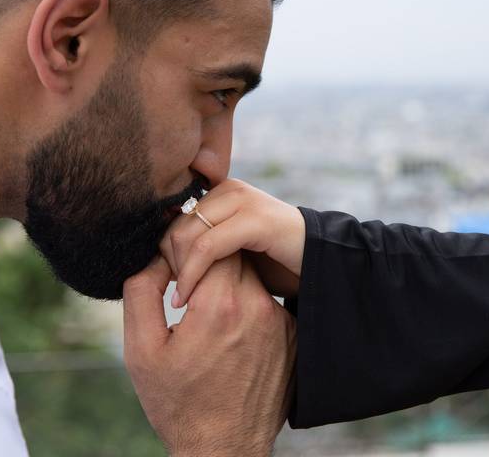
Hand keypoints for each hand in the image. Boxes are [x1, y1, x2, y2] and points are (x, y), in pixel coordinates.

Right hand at [123, 253, 295, 456]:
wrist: (223, 449)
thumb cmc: (178, 403)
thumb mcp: (141, 351)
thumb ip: (141, 291)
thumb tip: (153, 255)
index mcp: (219, 306)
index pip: (211, 245)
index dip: (188, 250)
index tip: (172, 271)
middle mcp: (257, 308)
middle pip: (236, 256)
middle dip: (210, 263)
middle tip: (189, 289)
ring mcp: (280, 323)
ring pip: (253, 279)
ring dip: (230, 285)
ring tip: (208, 315)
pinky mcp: (292, 337)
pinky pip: (268, 304)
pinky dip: (249, 308)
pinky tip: (231, 335)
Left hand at [161, 179, 304, 306]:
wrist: (325, 266)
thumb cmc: (279, 264)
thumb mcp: (234, 252)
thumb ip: (206, 247)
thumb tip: (163, 259)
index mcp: (223, 193)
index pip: (175, 219)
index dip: (165, 253)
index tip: (166, 285)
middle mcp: (230, 190)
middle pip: (176, 225)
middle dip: (169, 263)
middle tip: (174, 295)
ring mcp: (244, 201)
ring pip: (187, 234)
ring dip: (179, 270)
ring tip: (181, 299)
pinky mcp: (255, 220)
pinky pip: (208, 246)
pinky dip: (192, 274)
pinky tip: (187, 297)